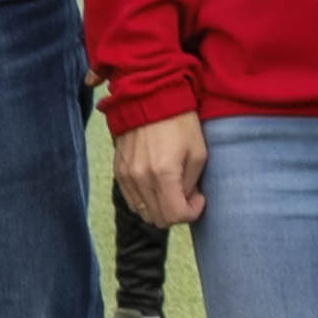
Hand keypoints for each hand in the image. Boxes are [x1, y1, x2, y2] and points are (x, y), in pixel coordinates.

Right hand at [115, 113, 206, 228]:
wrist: (149, 98)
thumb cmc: (179, 123)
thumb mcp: (198, 152)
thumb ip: (191, 184)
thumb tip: (186, 200)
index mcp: (163, 174)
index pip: (175, 216)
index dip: (192, 213)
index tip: (199, 198)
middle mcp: (141, 179)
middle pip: (158, 219)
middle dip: (176, 212)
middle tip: (186, 195)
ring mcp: (126, 176)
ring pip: (142, 212)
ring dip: (160, 208)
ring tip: (171, 189)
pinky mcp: (118, 170)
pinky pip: (131, 200)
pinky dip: (145, 200)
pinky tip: (156, 184)